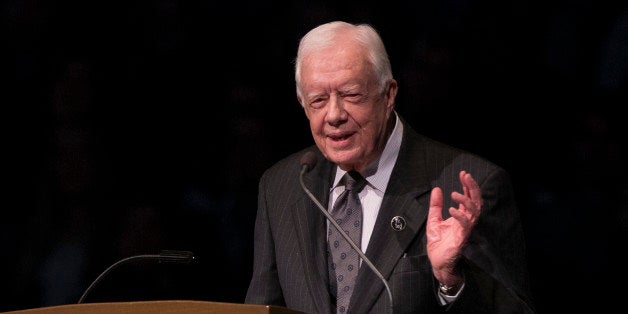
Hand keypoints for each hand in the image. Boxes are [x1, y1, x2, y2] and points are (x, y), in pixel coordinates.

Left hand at [426, 170, 482, 285]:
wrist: (437, 262)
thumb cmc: (438, 244)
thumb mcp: (433, 220)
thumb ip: (435, 205)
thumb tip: (436, 189)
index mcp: (461, 216)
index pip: (468, 197)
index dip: (467, 185)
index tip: (463, 174)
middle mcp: (466, 221)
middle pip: (475, 201)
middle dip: (472, 188)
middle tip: (466, 176)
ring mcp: (466, 229)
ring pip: (474, 211)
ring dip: (465, 200)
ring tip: (454, 193)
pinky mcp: (463, 238)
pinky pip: (466, 225)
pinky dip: (460, 215)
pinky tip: (451, 209)